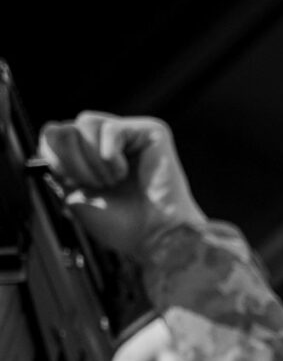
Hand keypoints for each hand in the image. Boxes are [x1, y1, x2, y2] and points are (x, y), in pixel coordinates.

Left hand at [37, 113, 206, 258]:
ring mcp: (130, 134)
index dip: (55, 156)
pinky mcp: (150, 132)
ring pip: (86, 123)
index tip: (71, 182)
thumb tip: (49, 140)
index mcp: (91, 156)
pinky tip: (125, 173)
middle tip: (97, 185)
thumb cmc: (123, 225)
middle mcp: (109, 142)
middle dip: (74, 161)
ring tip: (113, 180)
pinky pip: (111, 129)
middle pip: (67, 127)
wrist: (155, 237)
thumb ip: (58, 167)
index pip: (55, 133)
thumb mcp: (75, 196)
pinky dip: (111, 156)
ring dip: (93, 160)